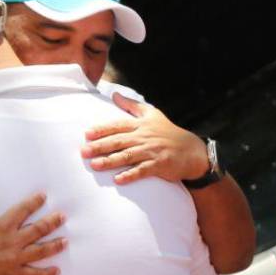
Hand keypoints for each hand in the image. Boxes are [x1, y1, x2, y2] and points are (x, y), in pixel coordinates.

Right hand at [0, 175, 65, 274]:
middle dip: (52, 222)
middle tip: (63, 217)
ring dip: (54, 246)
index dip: (35, 201)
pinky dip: (46, 274)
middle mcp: (12, 241)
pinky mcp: (12, 274)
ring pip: (40, 251)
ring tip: (65, 241)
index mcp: (2, 225)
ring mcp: (14, 259)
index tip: (43, 196)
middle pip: (38, 229)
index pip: (23, 210)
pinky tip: (56, 272)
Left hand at [82, 92, 209, 183]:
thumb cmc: (169, 132)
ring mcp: (152, 151)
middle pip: (119, 141)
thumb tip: (114, 95)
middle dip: (100, 146)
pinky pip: (143, 170)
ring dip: (110, 161)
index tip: (87, 135)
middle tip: (83, 152)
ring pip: (128, 156)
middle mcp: (144, 137)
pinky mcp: (159, 165)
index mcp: (141, 125)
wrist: (192, 151)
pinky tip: (118, 180)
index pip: (118, 126)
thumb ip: (131, 105)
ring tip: (95, 165)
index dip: (102, 130)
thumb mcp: (152, 114)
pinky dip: (131, 175)